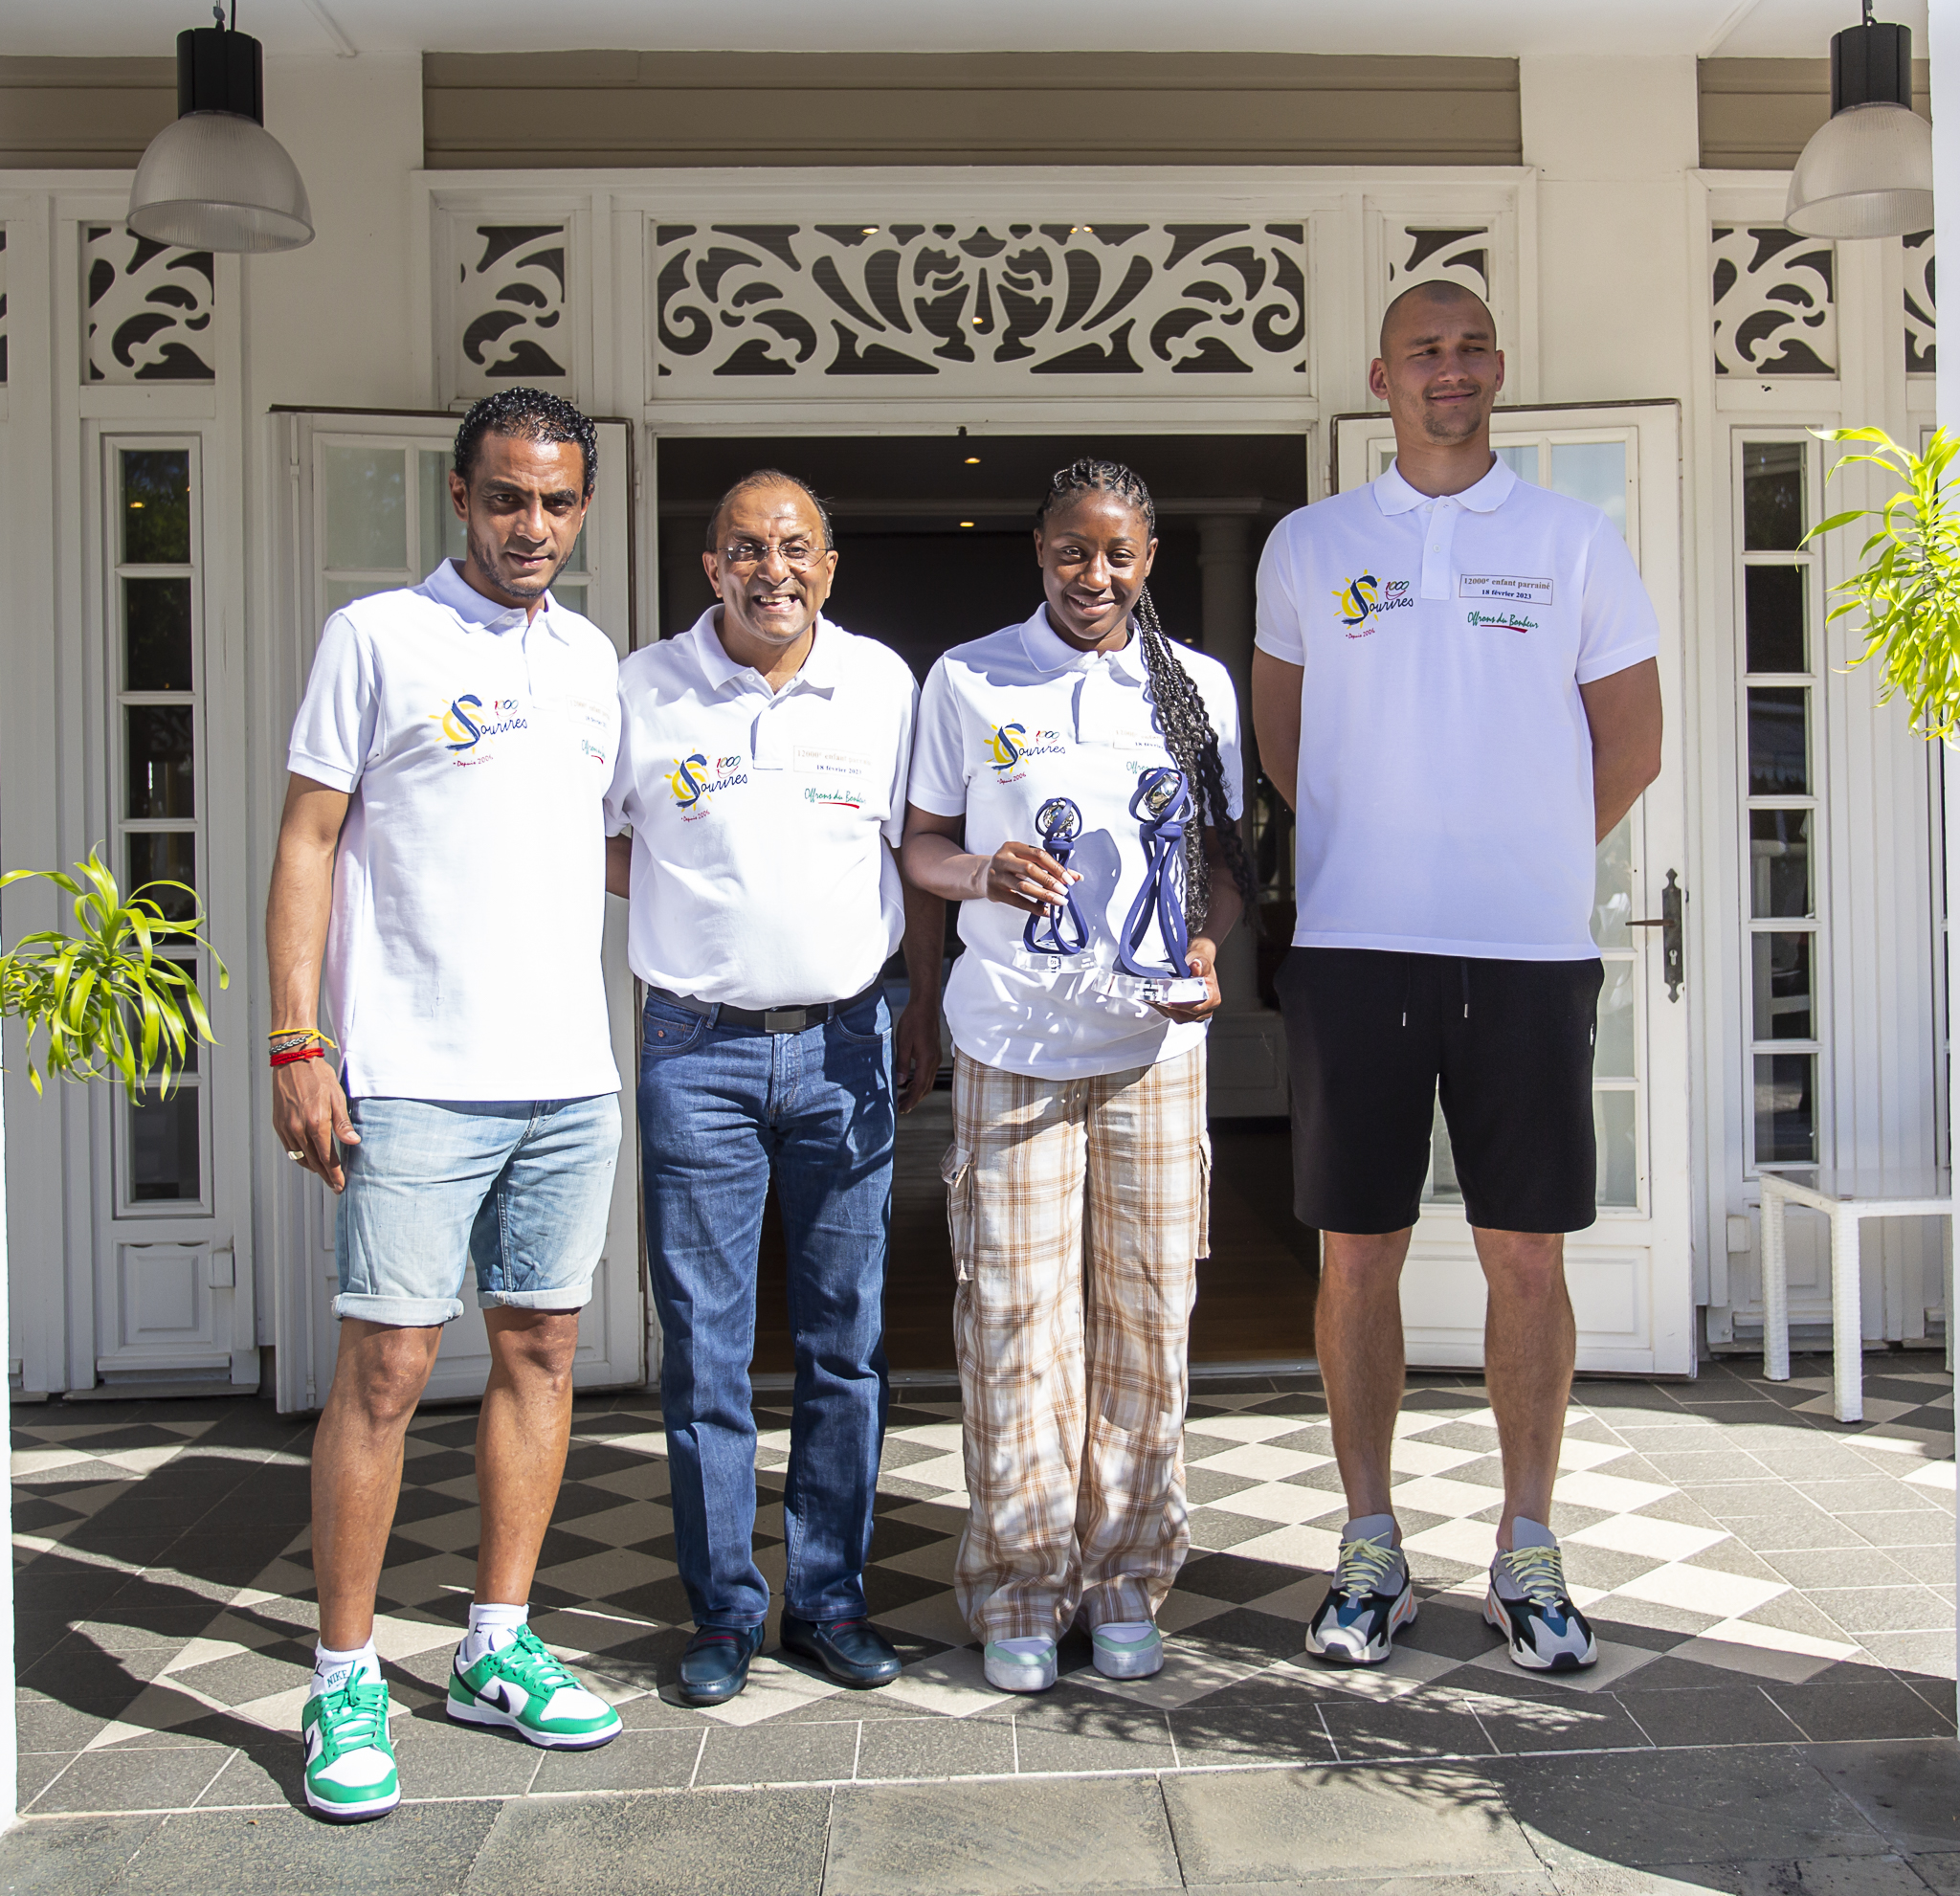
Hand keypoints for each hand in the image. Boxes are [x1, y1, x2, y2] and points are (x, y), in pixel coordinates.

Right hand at [272, 1059, 358, 1191]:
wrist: (293, 1061)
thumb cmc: (318, 1076)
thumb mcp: (337, 1097)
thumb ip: (343, 1124)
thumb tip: (353, 1142)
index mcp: (316, 1123)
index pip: (327, 1157)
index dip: (334, 1173)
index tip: (340, 1185)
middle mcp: (298, 1128)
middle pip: (313, 1161)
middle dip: (325, 1175)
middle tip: (334, 1185)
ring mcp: (286, 1127)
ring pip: (300, 1157)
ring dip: (312, 1168)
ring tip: (324, 1174)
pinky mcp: (279, 1124)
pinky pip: (290, 1148)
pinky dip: (300, 1157)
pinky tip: (308, 1158)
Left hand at [894, 993, 942, 1112]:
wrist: (925, 1006)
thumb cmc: (913, 1021)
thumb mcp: (903, 1043)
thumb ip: (902, 1064)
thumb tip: (901, 1082)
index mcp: (927, 1060)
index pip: (921, 1087)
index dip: (912, 1100)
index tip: (903, 1110)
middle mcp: (934, 1061)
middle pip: (926, 1087)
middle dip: (914, 1100)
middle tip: (901, 1109)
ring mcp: (935, 1057)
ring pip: (928, 1081)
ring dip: (916, 1092)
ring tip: (903, 1099)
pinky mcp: (933, 1053)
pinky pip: (928, 1073)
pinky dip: (919, 1082)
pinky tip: (909, 1083)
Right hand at [977, 842, 1077, 915]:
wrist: (982, 876)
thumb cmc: (1011, 867)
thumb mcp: (1026, 861)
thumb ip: (1050, 867)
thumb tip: (1077, 877)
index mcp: (1012, 846)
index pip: (1038, 854)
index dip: (1055, 867)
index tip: (1069, 880)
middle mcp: (1002, 858)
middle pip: (1030, 869)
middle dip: (1050, 881)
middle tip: (1064, 892)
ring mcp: (996, 875)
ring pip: (1023, 886)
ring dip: (1044, 895)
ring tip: (1058, 902)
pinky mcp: (994, 891)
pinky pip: (1017, 901)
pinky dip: (1033, 907)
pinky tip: (1045, 911)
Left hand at [1149, 948, 1222, 1023]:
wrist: (1199, 963)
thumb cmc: (1202, 963)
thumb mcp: (1202, 961)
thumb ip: (1199, 965)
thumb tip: (1196, 966)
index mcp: (1212, 997)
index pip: (1196, 1008)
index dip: (1182, 1007)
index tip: (1169, 1002)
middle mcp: (1207, 1007)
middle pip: (1188, 1016)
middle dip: (1172, 1010)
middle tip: (1159, 1001)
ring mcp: (1198, 1011)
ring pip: (1181, 1018)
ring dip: (1168, 1011)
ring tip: (1157, 1001)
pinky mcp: (1189, 1011)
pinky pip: (1178, 1016)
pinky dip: (1167, 1010)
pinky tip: (1159, 1002)